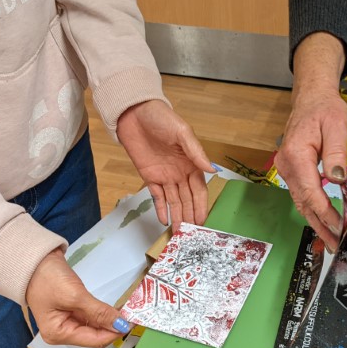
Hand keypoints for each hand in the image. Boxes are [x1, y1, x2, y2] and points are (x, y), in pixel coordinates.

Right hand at [26, 249, 130, 346]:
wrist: (34, 259)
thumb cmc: (47, 278)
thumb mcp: (75, 296)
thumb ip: (99, 312)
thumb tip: (120, 324)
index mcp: (58, 334)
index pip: (95, 341)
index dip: (114, 332)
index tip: (132, 322)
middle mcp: (62, 332)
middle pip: (95, 335)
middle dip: (113, 326)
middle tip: (132, 315)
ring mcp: (66, 322)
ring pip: (95, 326)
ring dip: (109, 319)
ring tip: (125, 311)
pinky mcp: (71, 311)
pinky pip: (91, 317)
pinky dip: (102, 313)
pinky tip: (114, 308)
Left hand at [117, 100, 213, 229]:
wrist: (134, 113)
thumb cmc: (162, 118)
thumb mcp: (182, 132)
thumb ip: (196, 152)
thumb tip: (212, 170)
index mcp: (192, 164)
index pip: (199, 190)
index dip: (201, 206)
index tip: (203, 221)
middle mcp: (180, 173)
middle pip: (187, 200)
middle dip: (190, 216)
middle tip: (191, 234)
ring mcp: (165, 176)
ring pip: (173, 201)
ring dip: (177, 216)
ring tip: (179, 233)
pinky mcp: (149, 177)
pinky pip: (157, 196)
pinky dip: (161, 208)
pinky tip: (164, 220)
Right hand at [275, 88, 346, 251]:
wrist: (310, 99)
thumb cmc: (323, 109)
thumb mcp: (336, 125)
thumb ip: (336, 153)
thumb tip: (337, 179)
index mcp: (296, 155)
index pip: (310, 192)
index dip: (325, 212)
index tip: (340, 225)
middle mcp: (286, 165)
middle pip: (303, 203)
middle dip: (320, 226)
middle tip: (335, 243)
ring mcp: (286, 169)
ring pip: (301, 202)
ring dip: (316, 222)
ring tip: (331, 238)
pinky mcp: (291, 171)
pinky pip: (301, 195)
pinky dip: (312, 210)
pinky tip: (323, 221)